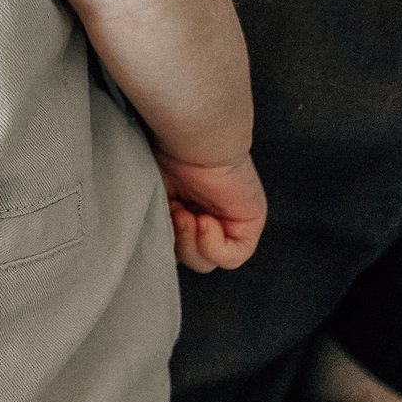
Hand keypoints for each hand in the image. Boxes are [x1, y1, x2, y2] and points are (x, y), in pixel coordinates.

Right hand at [159, 151, 265, 271]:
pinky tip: (205, 220)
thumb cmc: (168, 154)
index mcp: (185, 210)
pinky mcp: (250, 224)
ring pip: (207, 262)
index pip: (174, 248)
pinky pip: (232, 257)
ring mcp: (230, 223)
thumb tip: (151, 249)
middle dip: (177, 244)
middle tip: (174, 215)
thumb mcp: (152, 196)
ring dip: (191, 244)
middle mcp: (207, 217)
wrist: (195, 139)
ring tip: (186, 215)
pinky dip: (213, 246)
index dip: (162, 243)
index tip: (157, 217)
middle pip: (189, 259)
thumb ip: (153, 223)